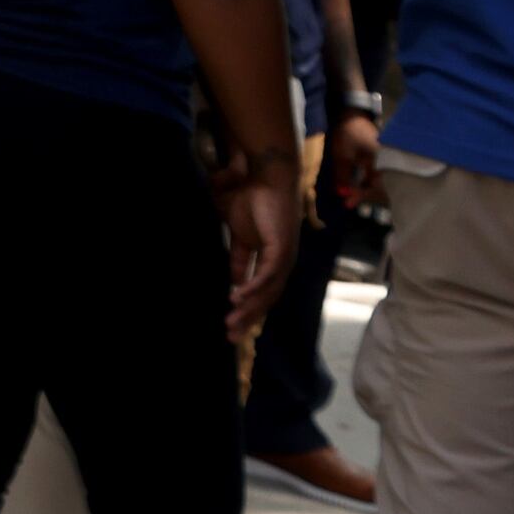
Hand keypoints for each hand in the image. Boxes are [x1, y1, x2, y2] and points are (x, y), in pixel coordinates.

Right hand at [219, 164, 300, 332]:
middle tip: (230, 336)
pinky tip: (237, 298)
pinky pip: (267, 275)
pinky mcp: (281, 248)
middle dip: (247, 319)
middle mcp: (281, 263)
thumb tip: (232, 280)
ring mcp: (284, 257)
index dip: (244, 309)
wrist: (268, 176)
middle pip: (265, 299)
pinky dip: (252, 288)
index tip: (229, 324)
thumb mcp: (239, 234)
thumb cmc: (253, 198)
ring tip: (230, 322)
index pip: (259, 292)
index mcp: (271, 260)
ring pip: (267, 292)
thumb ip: (238, 257)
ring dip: (248, 309)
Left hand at [318, 110, 382, 214]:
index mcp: (380, 162)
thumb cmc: (348, 133)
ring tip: (349, 197)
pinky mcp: (377, 159)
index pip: (374, 186)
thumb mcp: (342, 155)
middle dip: (362, 195)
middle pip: (377, 186)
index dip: (360, 196)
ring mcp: (382, 160)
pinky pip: (372, 174)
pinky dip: (363, 181)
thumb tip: (343, 194)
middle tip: (348, 203)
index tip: (347, 205)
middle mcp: (385, 163)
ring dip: (362, 189)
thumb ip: (343, 175)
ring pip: (374, 180)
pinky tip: (353, 185)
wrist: (351, 115)